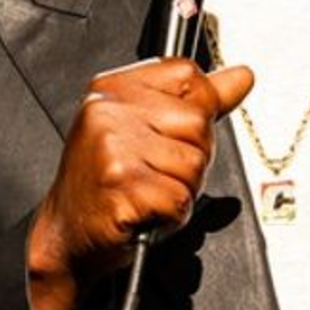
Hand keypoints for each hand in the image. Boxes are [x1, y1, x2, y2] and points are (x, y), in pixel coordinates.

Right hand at [25, 57, 253, 309]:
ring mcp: (112, 149)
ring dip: (182, 189)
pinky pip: (180, 198)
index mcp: (114, 89)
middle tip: (156, 174)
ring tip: (149, 193)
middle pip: (198, 123)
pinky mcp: (121, 187)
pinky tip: (145, 212)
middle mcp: (108, 112)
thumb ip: (198, 101)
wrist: (67, 234)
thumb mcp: (146, 129)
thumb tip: (242, 76)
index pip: (187, 75)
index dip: (198, 110)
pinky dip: (172, 215)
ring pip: (194, 164)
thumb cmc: (106, 183)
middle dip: (192, 158)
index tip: (174, 134)